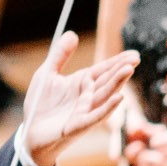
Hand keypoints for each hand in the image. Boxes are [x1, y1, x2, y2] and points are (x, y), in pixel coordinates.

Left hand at [20, 32, 135, 165]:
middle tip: (135, 59)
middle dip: (121, 70)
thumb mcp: (47, 73)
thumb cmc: (41, 104)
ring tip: (129, 70)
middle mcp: (88, 96)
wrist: (31, 131)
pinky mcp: (79, 125)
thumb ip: (60, 55)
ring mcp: (86, 111)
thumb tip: (72, 33)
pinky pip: (96, 115)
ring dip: (117, 84)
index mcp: (82, 83)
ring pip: (105, 96)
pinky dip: (108, 107)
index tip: (134, 55)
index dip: (118, 62)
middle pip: (107, 81)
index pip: (103, 70)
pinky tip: (119, 97)